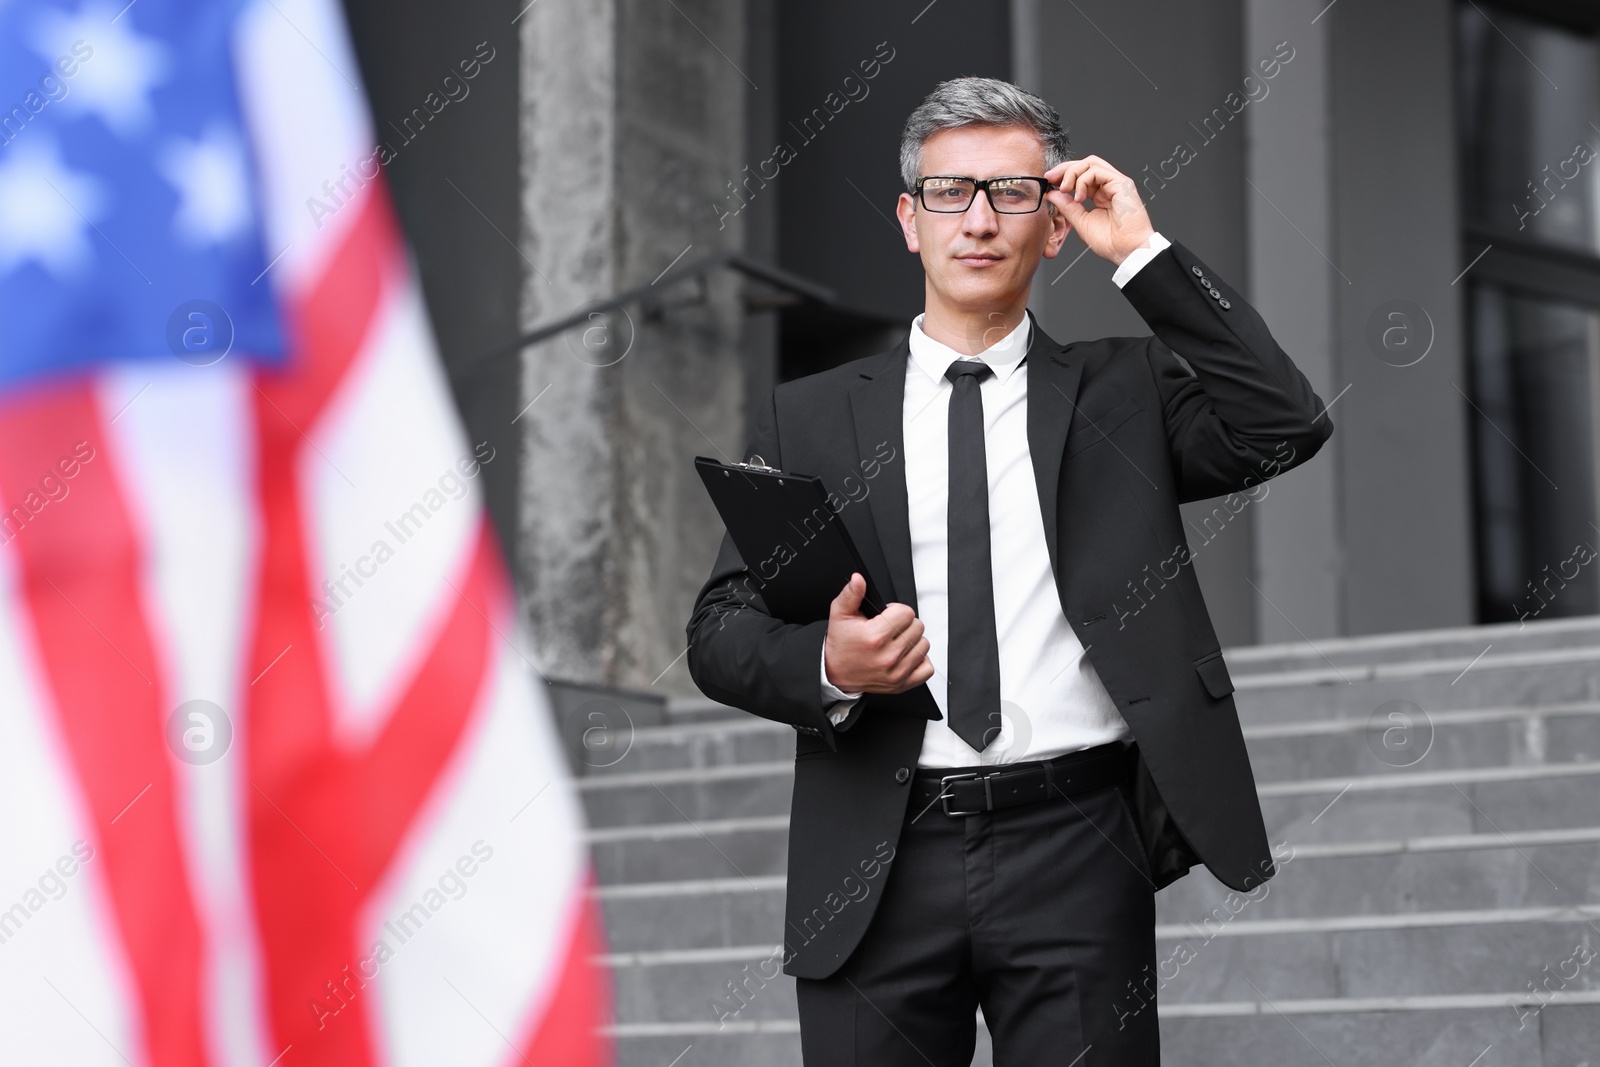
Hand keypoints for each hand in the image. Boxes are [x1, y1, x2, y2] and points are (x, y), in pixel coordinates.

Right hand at [823, 573, 933, 694]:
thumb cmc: (841, 644)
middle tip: (890, 629)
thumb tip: (859, 579)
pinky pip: (926, 669)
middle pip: (918, 627)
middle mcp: (888, 656)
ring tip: (896, 642)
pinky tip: (906, 656)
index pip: (906, 613)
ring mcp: (896, 672)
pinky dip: (920, 661)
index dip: (896, 611)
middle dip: (905, 624)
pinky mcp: (902, 684)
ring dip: (912, 641)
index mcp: (875, 636)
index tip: (887, 616)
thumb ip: (851, 594)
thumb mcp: (840, 614)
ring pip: (924, 645)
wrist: (835, 673)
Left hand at [1044, 155, 1155, 265]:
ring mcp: (1116, 183)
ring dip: (1073, 173)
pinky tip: (1078, 196)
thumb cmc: (1111, 241)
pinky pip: (1098, 171)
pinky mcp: (1122, 183)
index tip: (1049, 181)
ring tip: (1064, 189)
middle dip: (1066, 168)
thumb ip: (1067, 206)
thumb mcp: (1081, 222)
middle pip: (1085, 164)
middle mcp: (1109, 186)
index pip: (1081, 175)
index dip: (1064, 174)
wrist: (1128, 250)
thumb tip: (1052, 194)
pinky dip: (1083, 180)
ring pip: (1091, 163)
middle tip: (1051, 178)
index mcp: (1100, 195)